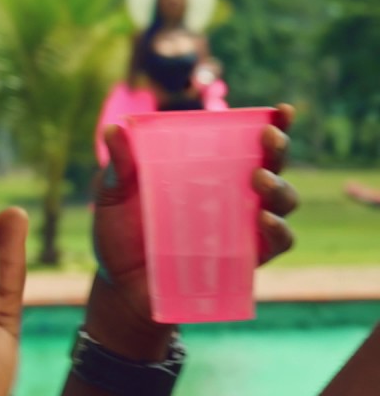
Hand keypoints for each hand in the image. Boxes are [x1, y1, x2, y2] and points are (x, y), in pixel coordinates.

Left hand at [89, 104, 298, 339]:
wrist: (118, 286)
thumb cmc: (119, 232)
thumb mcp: (113, 197)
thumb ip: (118, 167)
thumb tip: (114, 130)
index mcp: (204, 168)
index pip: (244, 140)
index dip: (271, 124)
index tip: (282, 109)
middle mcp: (231, 193)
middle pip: (272, 164)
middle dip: (277, 148)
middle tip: (268, 138)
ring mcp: (241, 226)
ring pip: (282, 200)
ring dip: (278, 187)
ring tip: (258, 179)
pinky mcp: (244, 259)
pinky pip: (276, 242)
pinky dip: (277, 230)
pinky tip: (263, 220)